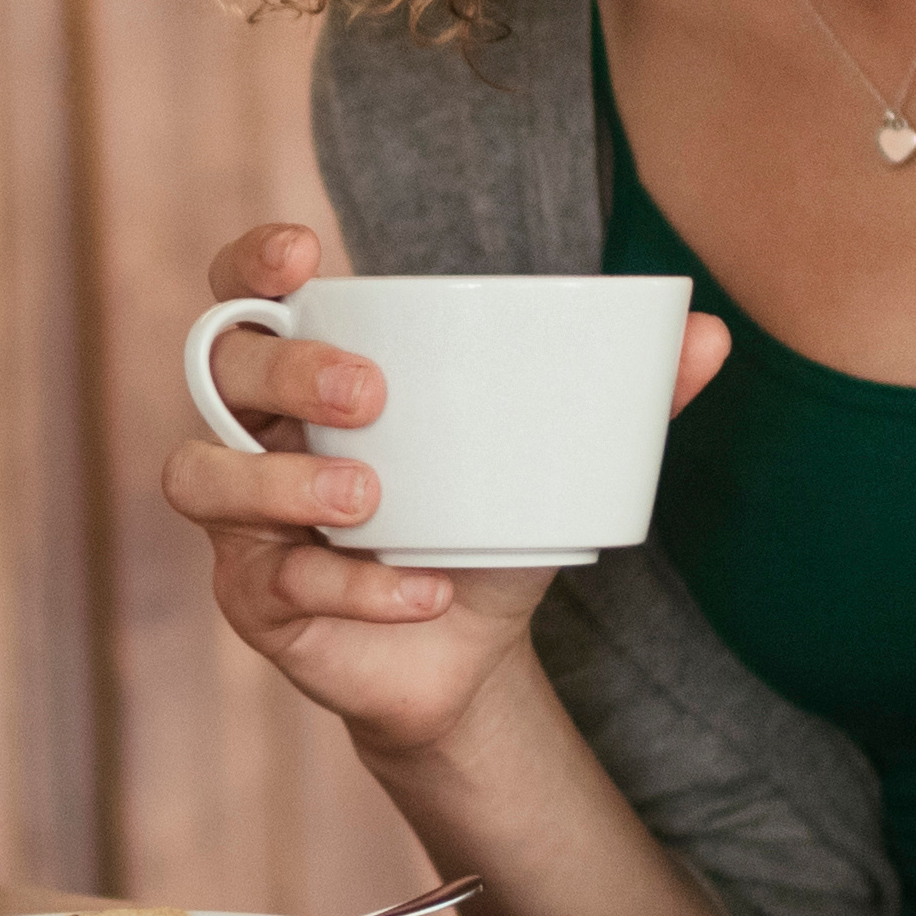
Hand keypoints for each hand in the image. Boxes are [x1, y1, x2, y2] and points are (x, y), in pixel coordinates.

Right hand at [153, 216, 730, 767]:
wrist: (469, 660)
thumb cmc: (486, 526)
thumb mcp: (549, 457)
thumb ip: (621, 397)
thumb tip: (712, 334)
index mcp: (308, 375)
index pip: (241, 293)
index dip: (250, 262)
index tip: (305, 255)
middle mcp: (255, 435)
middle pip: (217, 368)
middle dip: (286, 369)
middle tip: (372, 394)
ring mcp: (243, 522)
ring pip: (203, 476)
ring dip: (285, 480)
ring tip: (373, 498)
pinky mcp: (252, 600)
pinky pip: (274, 581)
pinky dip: (354, 587)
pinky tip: (425, 591)